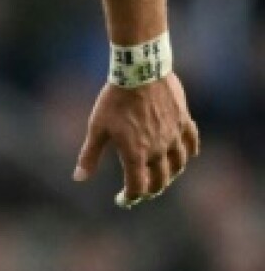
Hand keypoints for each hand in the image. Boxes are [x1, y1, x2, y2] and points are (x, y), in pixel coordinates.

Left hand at [73, 73, 198, 207]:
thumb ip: (89, 155)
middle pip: (160, 180)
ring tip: (164, 177)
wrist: (139, 71)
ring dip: (172, 175)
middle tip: (144, 191)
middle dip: (151, 190)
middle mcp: (157, 149)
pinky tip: (187, 154)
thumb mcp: (97, 128)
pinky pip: (192, 141)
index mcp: (135, 154)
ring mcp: (173, 135)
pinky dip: (190, 151)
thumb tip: (78, 178)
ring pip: (179, 164)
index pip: (137, 187)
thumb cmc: (114, 100)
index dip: (130, 197)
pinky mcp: (183, 121)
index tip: (123, 199)